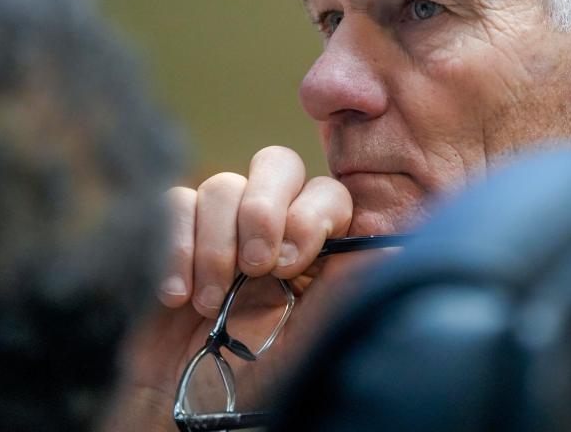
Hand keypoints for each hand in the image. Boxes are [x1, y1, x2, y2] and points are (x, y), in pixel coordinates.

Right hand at [98, 146, 351, 431]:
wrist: (185, 405)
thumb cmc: (252, 380)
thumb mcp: (307, 341)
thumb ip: (343, 288)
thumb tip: (394, 247)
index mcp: (314, 246)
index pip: (326, 193)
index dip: (310, 215)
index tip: (290, 266)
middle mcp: (272, 225)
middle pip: (277, 164)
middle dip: (263, 209)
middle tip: (254, 267)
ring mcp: (223, 225)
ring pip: (222, 186)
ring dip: (216, 245)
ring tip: (210, 304)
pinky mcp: (176, 233)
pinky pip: (176, 205)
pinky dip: (176, 248)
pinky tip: (177, 296)